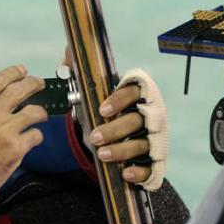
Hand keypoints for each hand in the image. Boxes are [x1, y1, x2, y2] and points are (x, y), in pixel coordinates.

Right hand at [0, 65, 47, 203]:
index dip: (13, 73)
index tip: (22, 71)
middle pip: (20, 90)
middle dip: (33, 84)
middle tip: (39, 83)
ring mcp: (5, 130)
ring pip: (34, 111)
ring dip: (40, 112)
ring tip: (40, 115)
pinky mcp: (16, 148)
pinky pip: (35, 135)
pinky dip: (36, 136)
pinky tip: (31, 139)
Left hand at [88, 69, 167, 190]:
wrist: (114, 135)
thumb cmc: (105, 109)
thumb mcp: (91, 91)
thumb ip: (80, 71)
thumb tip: (69, 50)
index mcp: (138, 92)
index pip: (133, 91)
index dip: (119, 99)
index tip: (101, 109)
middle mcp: (150, 113)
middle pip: (137, 120)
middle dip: (115, 129)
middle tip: (93, 136)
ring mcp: (154, 137)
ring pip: (142, 143)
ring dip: (122, 150)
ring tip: (101, 154)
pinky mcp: (155, 159)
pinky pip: (151, 167)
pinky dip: (139, 171)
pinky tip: (124, 173)